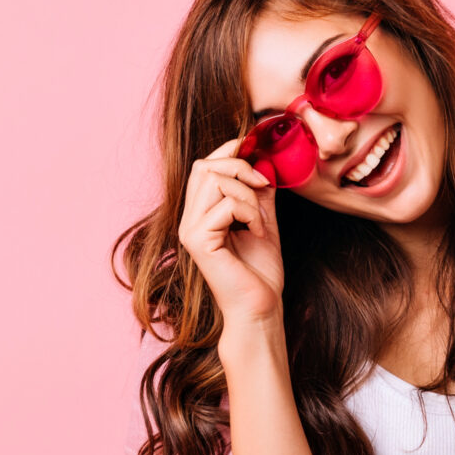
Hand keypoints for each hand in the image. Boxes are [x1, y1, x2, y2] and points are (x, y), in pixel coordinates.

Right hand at [178, 139, 283, 330]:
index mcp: (200, 214)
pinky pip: (225, 204)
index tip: (254, 147)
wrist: (261, 306)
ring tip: (260, 219)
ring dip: (248, 194)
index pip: (204, 166)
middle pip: (204, 166)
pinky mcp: (198, 241)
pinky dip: (249, 212)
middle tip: (265, 184)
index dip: (228, 150)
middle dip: (240, 166)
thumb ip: (259, 191)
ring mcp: (190, 230)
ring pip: (214, 180)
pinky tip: (256, 231)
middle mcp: (189, 219)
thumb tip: (263, 158)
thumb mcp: (263, 219)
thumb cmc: (261, 271)